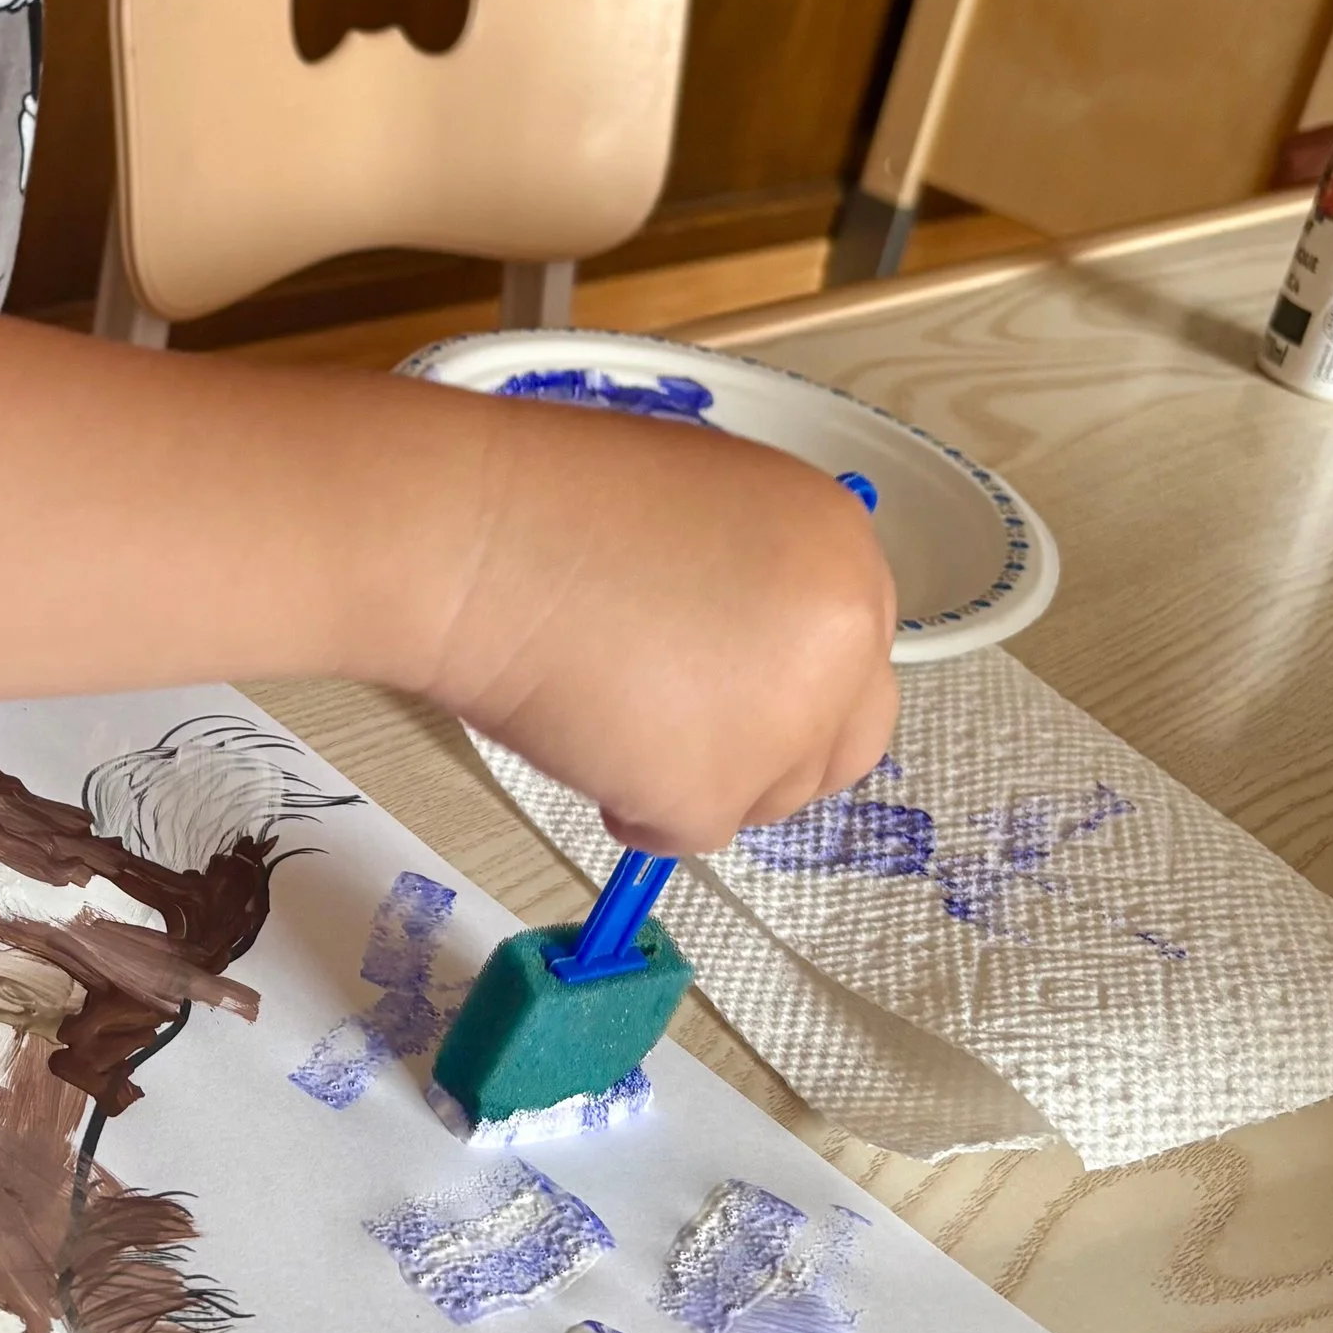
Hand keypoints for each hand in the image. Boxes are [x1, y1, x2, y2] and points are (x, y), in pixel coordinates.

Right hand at [418, 404, 898, 853]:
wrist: (476, 539)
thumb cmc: (553, 500)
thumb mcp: (701, 505)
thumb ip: (755, 577)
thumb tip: (743, 647)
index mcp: (839, 545)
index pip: (856, 654)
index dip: (786, 679)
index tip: (727, 685)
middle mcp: (842, 637)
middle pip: (842, 746)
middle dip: (771, 754)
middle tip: (683, 732)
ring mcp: (786, 721)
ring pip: (765, 798)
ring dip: (698, 777)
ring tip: (605, 709)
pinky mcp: (714, 793)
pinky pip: (685, 831)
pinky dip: (633, 804)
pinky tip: (579, 734)